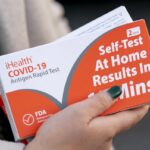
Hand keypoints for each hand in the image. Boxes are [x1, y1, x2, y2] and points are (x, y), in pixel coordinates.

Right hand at [25, 86, 148, 149]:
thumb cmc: (58, 137)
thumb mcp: (79, 113)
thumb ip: (99, 102)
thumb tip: (116, 92)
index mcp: (107, 130)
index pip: (132, 116)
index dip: (140, 104)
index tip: (143, 94)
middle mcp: (106, 139)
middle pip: (118, 117)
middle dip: (117, 103)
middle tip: (113, 89)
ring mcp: (97, 142)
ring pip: (106, 120)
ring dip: (104, 108)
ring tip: (96, 96)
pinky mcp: (88, 141)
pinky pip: (97, 125)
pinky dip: (95, 115)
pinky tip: (85, 109)